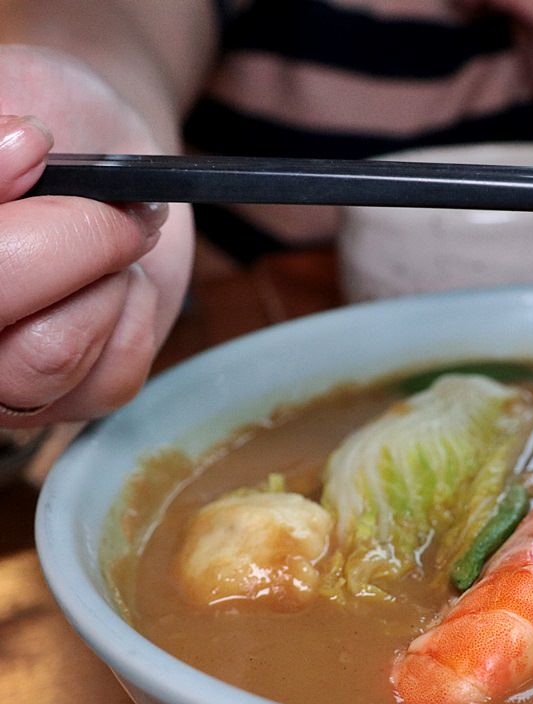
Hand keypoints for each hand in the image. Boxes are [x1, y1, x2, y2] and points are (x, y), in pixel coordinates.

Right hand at [0, 46, 192, 425]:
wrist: (102, 144)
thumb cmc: (46, 114)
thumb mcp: (17, 90)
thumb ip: (4, 137)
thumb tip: (21, 149)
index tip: (35, 151)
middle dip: (75, 243)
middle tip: (109, 208)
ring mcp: (2, 378)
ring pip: (52, 356)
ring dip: (104, 284)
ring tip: (109, 246)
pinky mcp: (73, 398)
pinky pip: (111, 375)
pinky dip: (134, 315)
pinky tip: (120, 284)